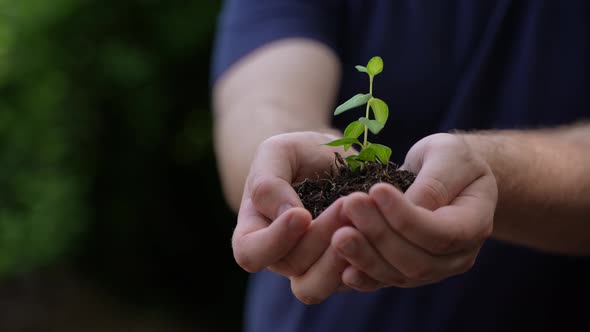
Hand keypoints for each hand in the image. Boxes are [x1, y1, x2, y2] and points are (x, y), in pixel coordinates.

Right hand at [231, 131, 351, 298]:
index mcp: (254, 231)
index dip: (274, 240)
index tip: (301, 213)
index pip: (250, 253)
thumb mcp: (278, 152)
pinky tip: (374, 236)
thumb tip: (285, 214)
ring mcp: (311, 268)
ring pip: (316, 286)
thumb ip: (269, 182)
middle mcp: (279, 256)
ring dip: (338, 257)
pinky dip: (362, 263)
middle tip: (345, 205)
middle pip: (291, 267)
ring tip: (359, 223)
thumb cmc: (299, 154)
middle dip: (318, 237)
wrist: (334, 160)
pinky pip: (349, 282)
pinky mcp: (342, 270)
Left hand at [329, 133, 497, 291]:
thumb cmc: (450, 159)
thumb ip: (434, 181)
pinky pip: (383, 281)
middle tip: (350, 205)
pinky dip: (362, 276)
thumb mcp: (448, 155)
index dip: (406, 217)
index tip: (376, 189)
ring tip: (338, 234)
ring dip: (365, 256)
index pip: (441, 234)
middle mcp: (457, 256)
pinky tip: (340, 268)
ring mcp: (432, 270)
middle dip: (379, 235)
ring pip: (398, 275)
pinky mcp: (405, 272)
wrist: (445, 175)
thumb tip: (410, 207)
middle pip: (417, 261)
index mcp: (475, 224)